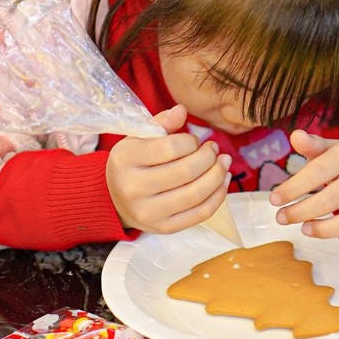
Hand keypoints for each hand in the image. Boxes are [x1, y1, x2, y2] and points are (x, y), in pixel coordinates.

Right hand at [106, 104, 231, 233]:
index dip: (192, 142)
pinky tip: (223, 181)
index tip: (195, 141)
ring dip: (218, 175)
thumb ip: (161, 123)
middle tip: (214, 150)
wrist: (115, 199)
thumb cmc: (133, 162)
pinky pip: (200, 214)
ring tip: (224, 162)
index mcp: (125, 159)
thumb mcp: (139, 138)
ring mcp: (148, 212)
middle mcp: (133, 188)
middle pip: (186, 172)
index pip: (171, 148)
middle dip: (208, 157)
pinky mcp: (164, 228)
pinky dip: (218, 196)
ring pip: (196, 194)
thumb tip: (182, 110)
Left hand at [269, 130, 338, 252]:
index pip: (317, 172)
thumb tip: (295, 136)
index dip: (292, 188)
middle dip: (300, 212)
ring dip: (323, 230)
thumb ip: (312, 145)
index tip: (273, 200)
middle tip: (281, 218)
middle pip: (330, 200)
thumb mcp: (330, 149)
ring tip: (304, 229)